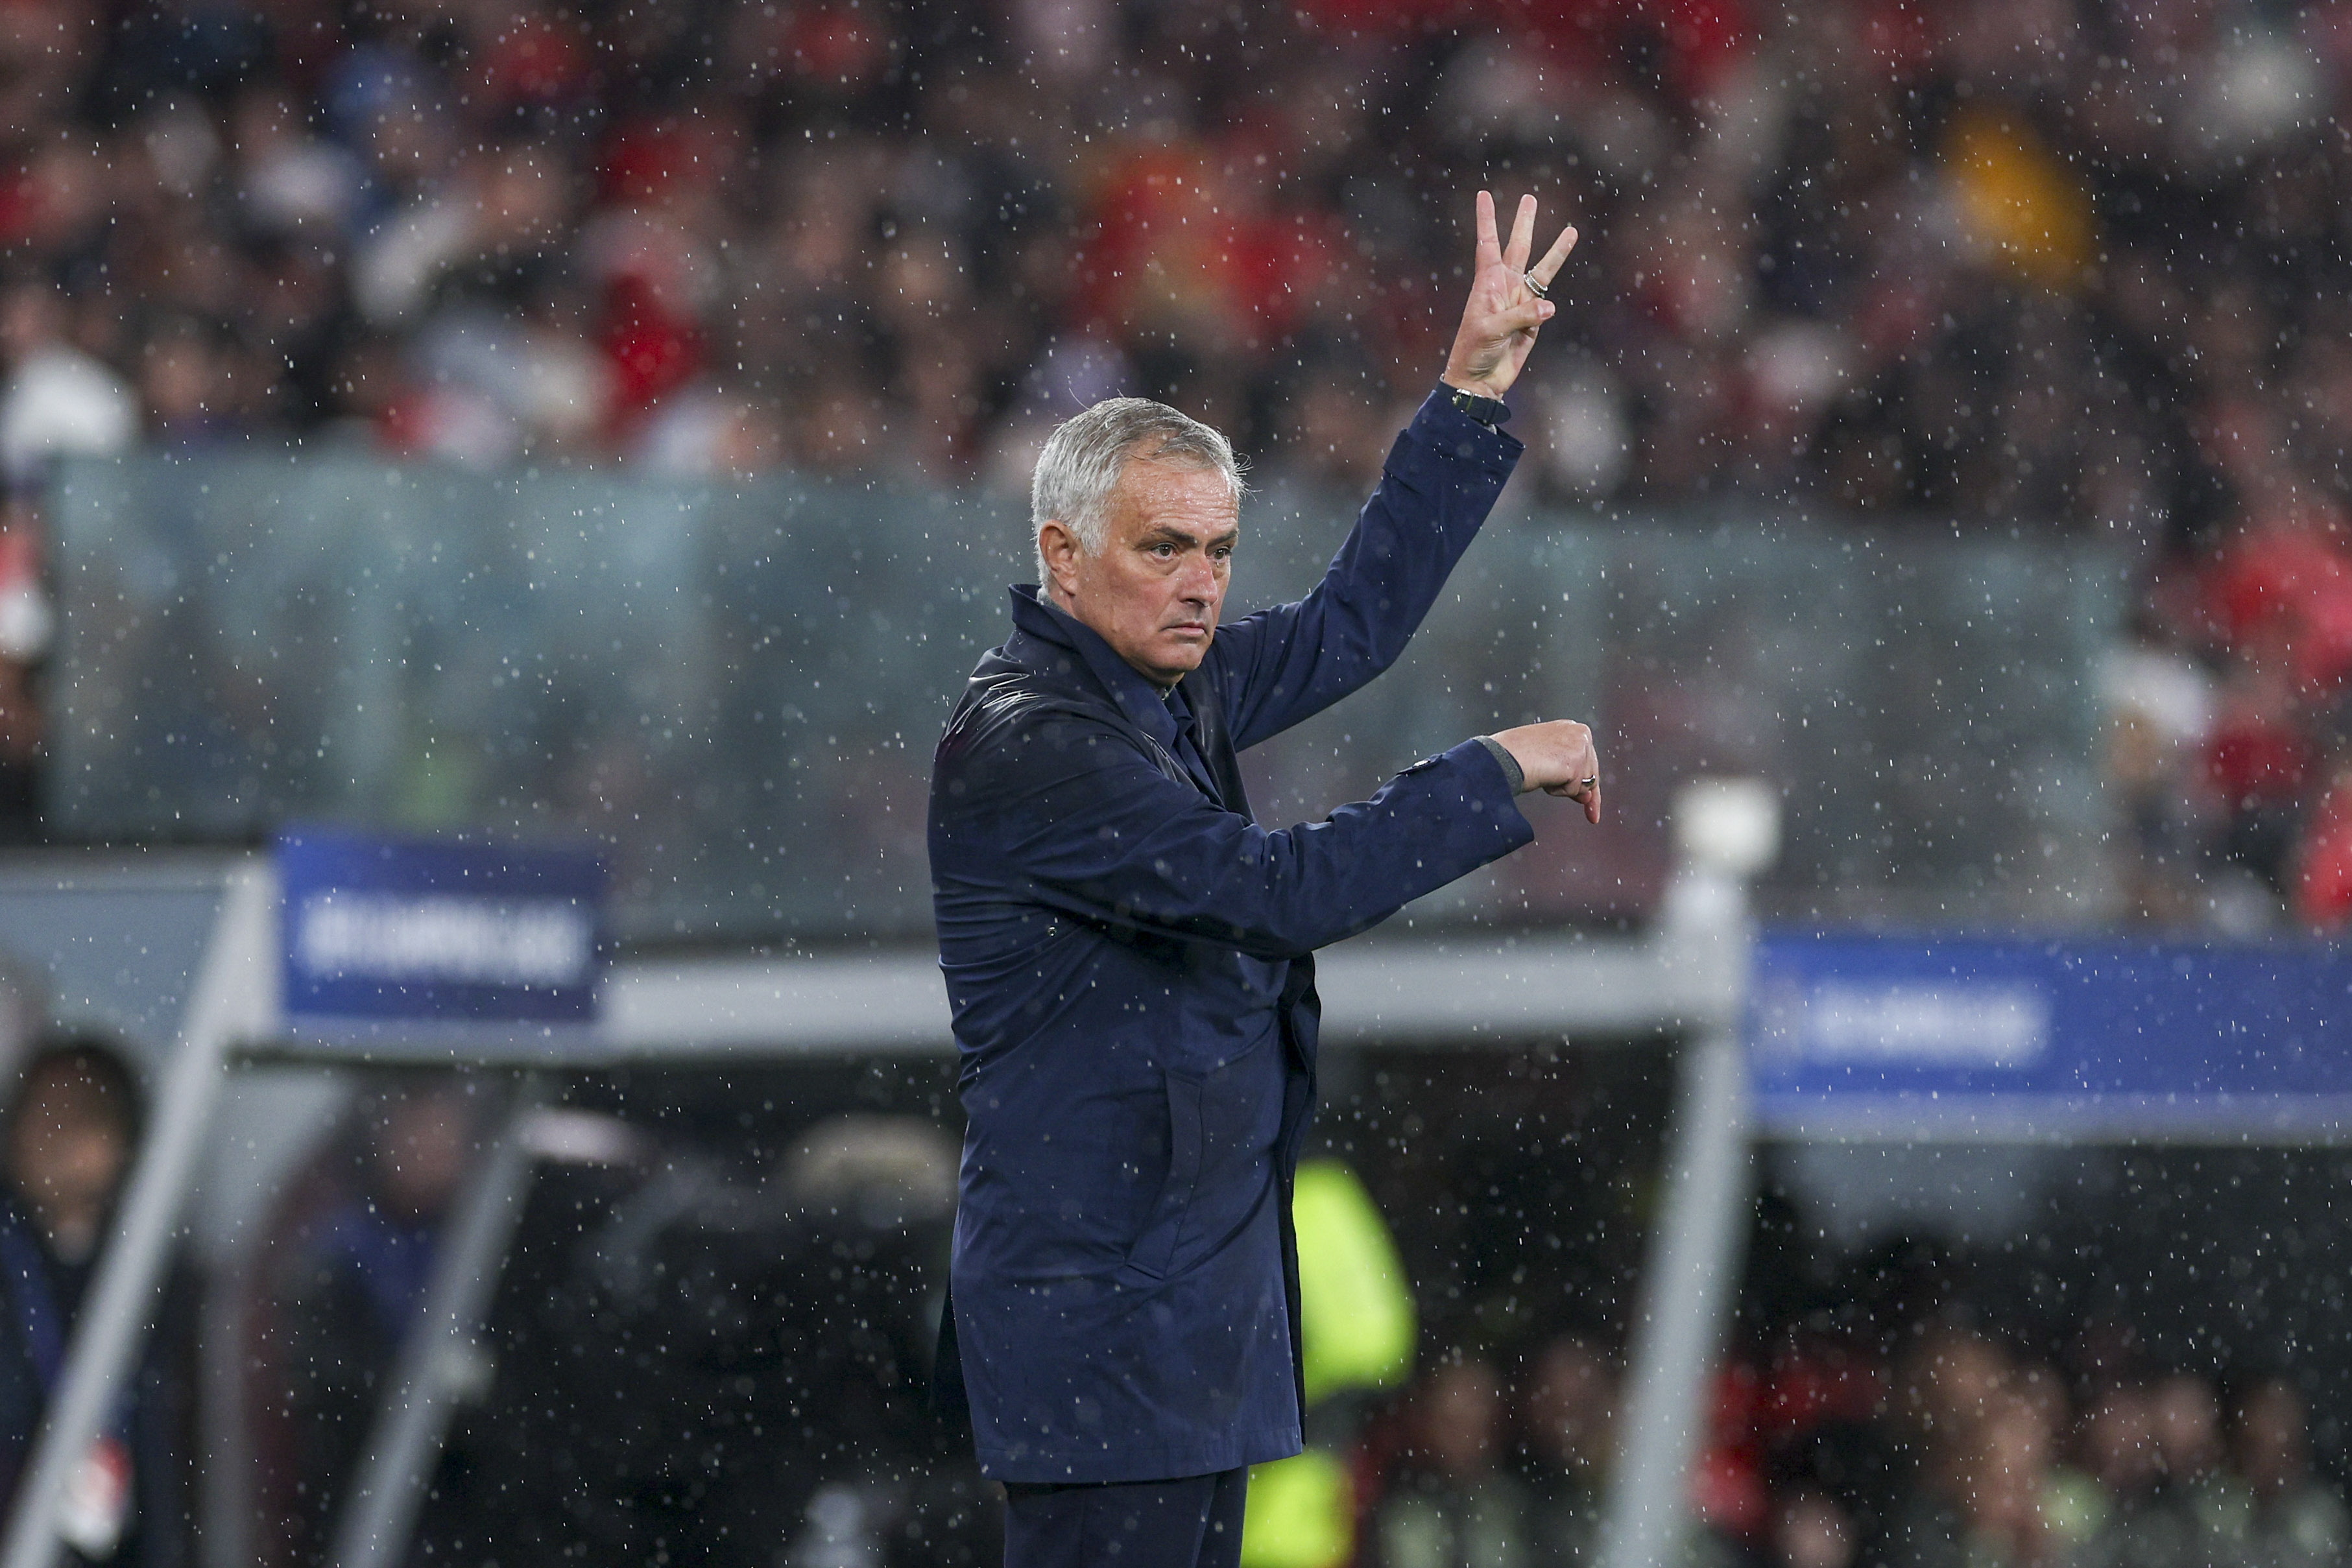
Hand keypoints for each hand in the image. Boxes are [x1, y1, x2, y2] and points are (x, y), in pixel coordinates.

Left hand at [1441, 191, 1577, 401]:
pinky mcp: (1533, 321)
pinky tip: (1546, 310)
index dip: (1486, 220)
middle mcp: (1504, 287)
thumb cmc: (1473, 351)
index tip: (1483, 195)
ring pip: (1542, 270)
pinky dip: (1547, 306)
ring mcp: (1520, 302)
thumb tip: (1549, 306)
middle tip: (1529, 198)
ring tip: (1571, 230)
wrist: (1479, 380)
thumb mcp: (1491, 330)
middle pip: (1518, 248)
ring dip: (1555, 251)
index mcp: (1486, 283)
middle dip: (1524, 223)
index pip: (1487, 244)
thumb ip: (1521, 316)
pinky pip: (1545, 305)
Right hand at [1492, 719, 1601, 824]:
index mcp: (1569, 728)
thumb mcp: (1546, 761)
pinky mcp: (1576, 761)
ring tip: (1542, 774)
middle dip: (1585, 793)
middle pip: (1591, 773)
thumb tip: (1586, 797)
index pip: (1586, 759)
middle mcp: (1578, 733)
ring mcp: (1579, 745)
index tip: (1589, 802)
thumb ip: (1568, 773)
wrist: (1501, 756)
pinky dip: (1559, 791)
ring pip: (1585, 783)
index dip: (1585, 782)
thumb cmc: (1511, 755)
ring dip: (1564, 788)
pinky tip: (1544, 777)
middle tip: (1588, 814)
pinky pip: (1575, 790)